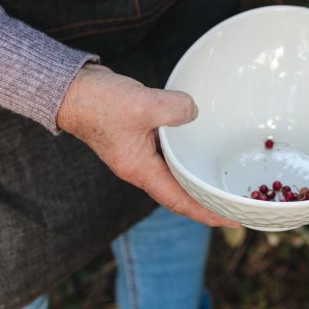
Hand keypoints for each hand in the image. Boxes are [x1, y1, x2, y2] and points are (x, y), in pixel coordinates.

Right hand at [57, 64, 237, 227]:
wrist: (72, 89)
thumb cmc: (99, 103)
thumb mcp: (141, 105)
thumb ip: (174, 109)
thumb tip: (194, 112)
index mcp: (141, 170)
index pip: (179, 200)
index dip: (206, 212)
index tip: (232, 219)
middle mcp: (142, 167)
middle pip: (181, 191)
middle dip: (208, 198)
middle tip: (237, 201)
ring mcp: (140, 152)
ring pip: (177, 171)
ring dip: (198, 176)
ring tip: (225, 178)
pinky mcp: (141, 136)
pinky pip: (171, 151)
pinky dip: (188, 152)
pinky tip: (203, 144)